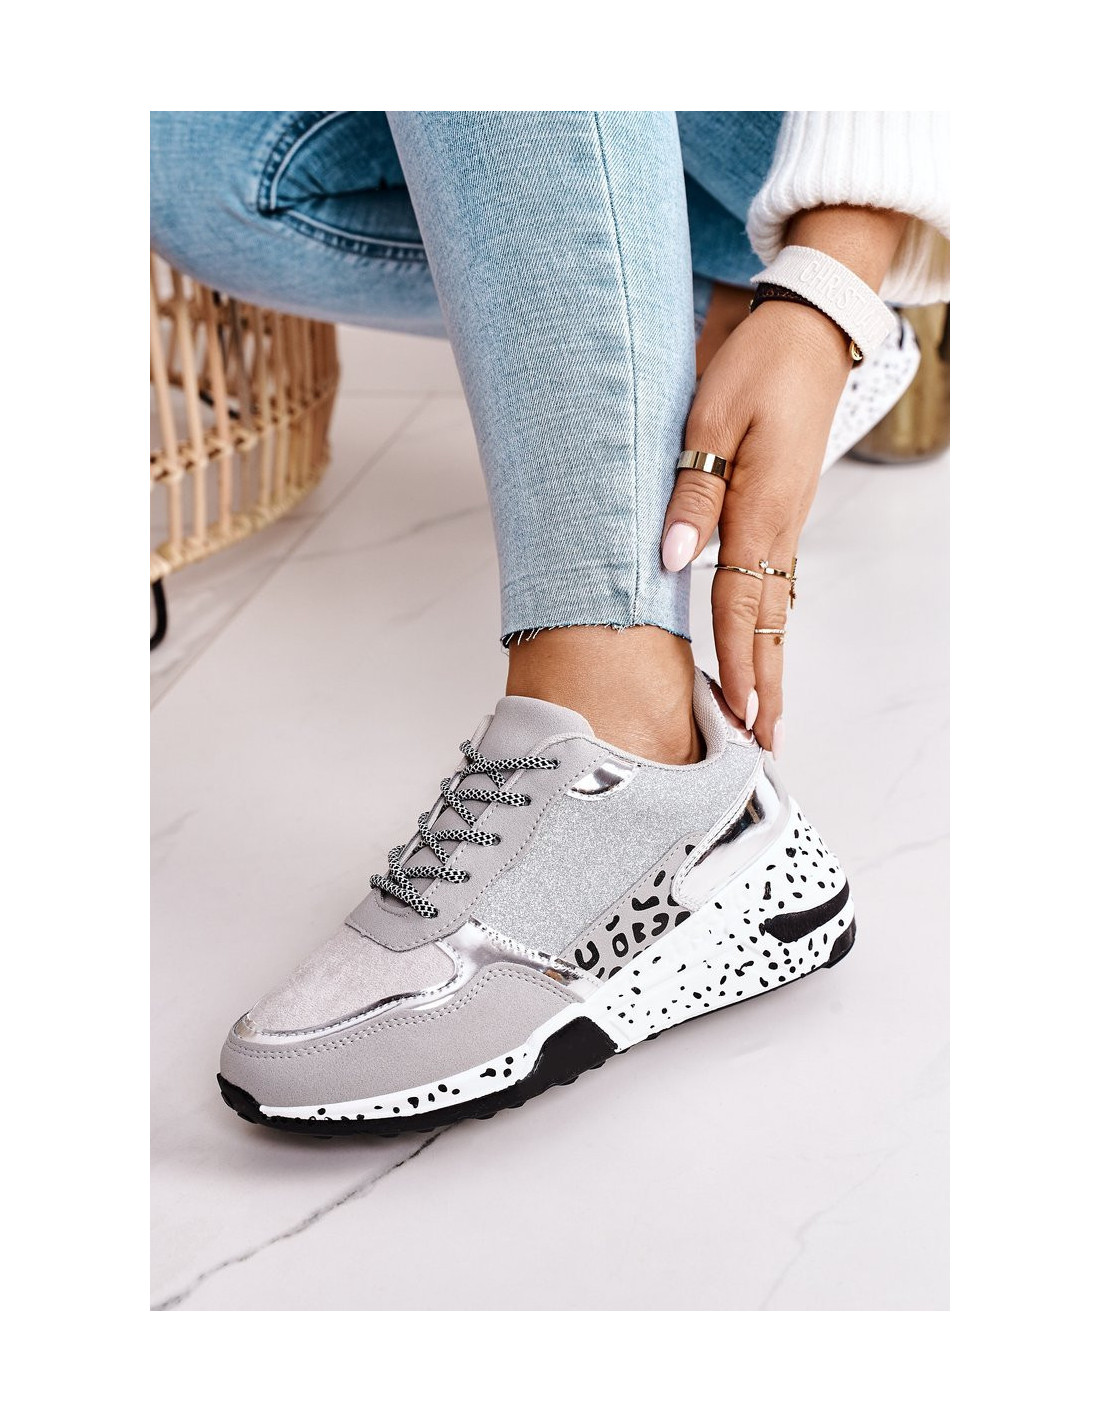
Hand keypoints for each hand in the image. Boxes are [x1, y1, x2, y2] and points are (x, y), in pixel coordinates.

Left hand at [661, 298, 851, 751]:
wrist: (808, 329)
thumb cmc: (759, 365)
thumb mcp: (712, 416)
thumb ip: (693, 491)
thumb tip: (673, 557)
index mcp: (759, 509)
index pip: (739, 605)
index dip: (735, 665)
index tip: (741, 718)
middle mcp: (779, 524)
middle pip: (767, 622)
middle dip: (765, 684)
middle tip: (766, 743)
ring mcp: (787, 518)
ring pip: (775, 605)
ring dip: (769, 660)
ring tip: (767, 710)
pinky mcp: (785, 506)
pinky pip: (775, 577)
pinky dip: (767, 621)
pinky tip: (763, 640)